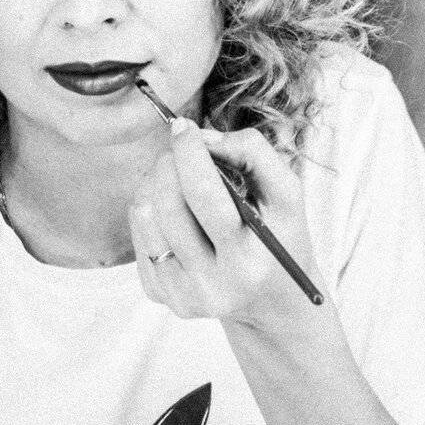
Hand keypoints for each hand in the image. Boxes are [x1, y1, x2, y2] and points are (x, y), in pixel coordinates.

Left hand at [129, 119, 320, 324]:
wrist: (270, 298)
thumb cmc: (279, 236)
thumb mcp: (286, 195)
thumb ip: (255, 155)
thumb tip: (203, 137)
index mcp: (247, 263)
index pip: (205, 198)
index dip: (190, 154)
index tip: (184, 126)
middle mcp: (211, 286)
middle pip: (169, 206)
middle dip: (170, 163)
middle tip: (182, 148)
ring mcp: (180, 295)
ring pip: (145, 216)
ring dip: (157, 182)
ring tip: (180, 177)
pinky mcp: (159, 293)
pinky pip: (137, 232)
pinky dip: (152, 207)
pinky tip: (176, 209)